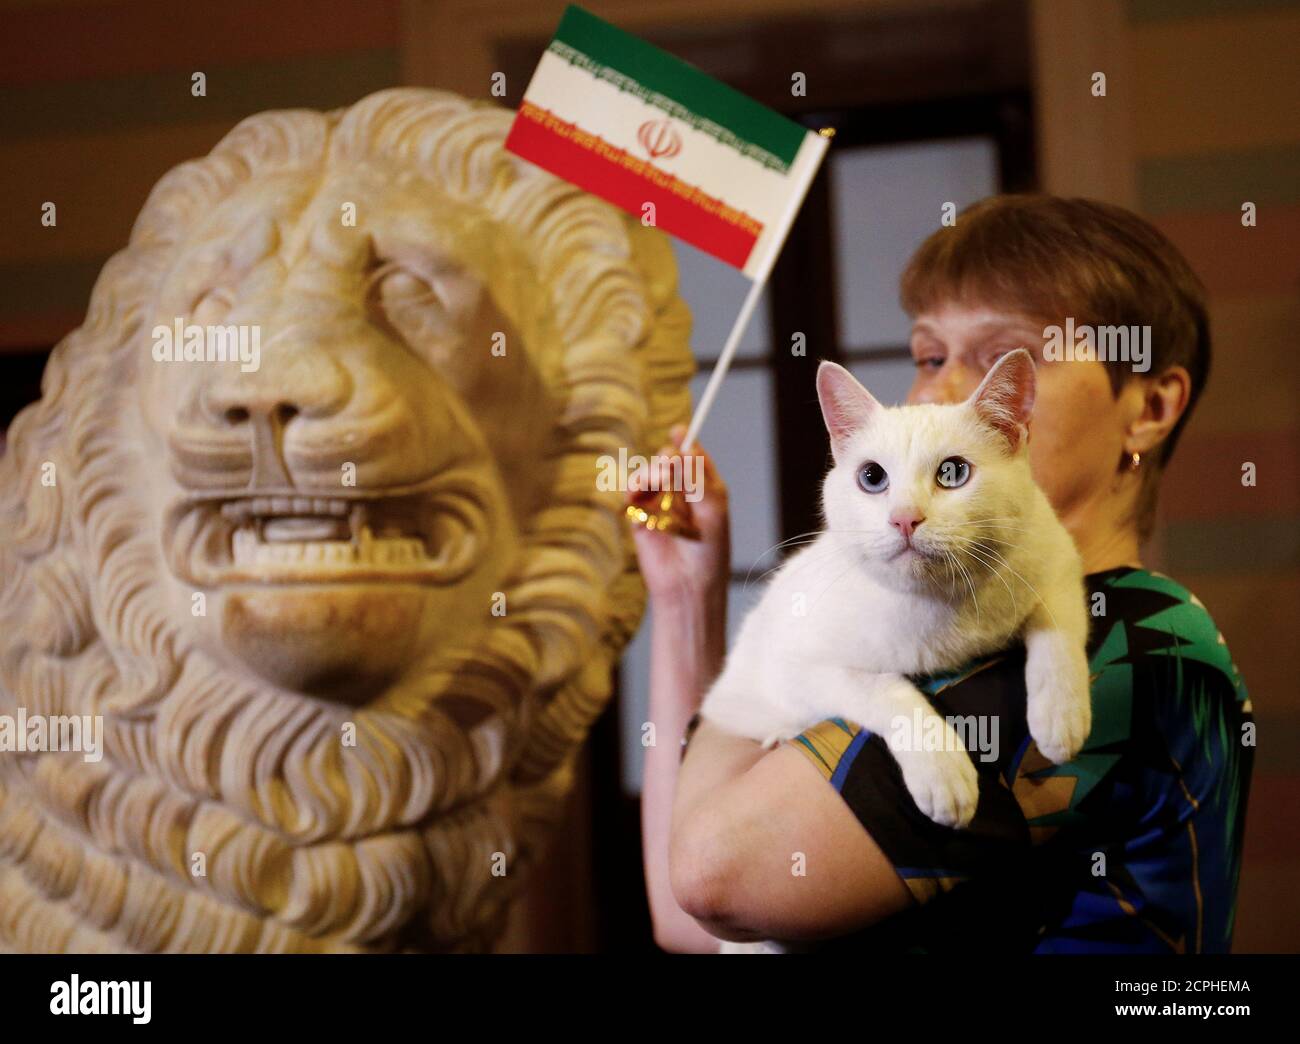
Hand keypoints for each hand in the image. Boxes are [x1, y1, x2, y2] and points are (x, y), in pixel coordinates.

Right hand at [627, 425, 730, 606]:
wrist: (688, 584)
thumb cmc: (709, 550)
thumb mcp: (712, 509)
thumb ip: (697, 477)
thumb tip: (681, 447)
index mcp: (704, 487)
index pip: (693, 456)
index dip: (685, 441)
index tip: (678, 432)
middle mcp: (682, 492)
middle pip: (668, 459)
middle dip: (667, 460)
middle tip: (669, 470)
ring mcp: (660, 502)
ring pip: (649, 472)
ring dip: (650, 474)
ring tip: (657, 487)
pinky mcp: (640, 515)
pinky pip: (633, 491)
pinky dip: (634, 489)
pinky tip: (638, 496)